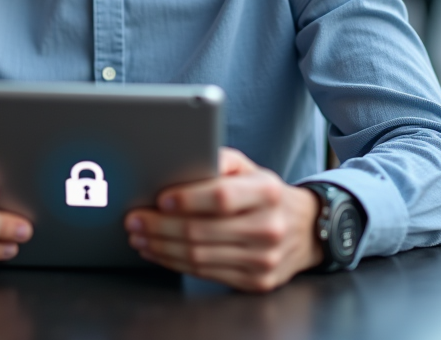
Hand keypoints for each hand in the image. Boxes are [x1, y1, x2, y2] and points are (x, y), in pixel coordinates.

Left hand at [124, 148, 322, 291]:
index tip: (160, 199)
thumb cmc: (266, 195)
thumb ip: (220, 160)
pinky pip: (205, 273)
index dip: (187, 200)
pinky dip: (175, 263)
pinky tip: (158, 251)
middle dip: (160, 226)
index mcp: (267, 192)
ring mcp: (264, 259)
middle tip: (134, 219)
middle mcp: (269, 227)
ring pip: (199, 256)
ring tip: (139, 235)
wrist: (306, 230)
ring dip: (161, 247)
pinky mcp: (256, 282)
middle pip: (202, 231)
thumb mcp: (251, 168)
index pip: (221, 197)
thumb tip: (182, 158)